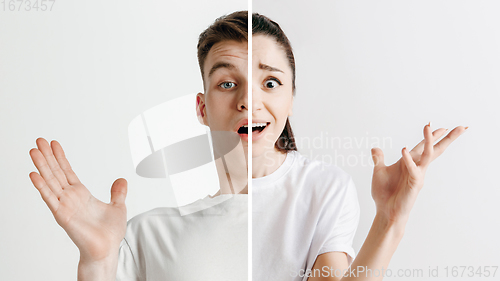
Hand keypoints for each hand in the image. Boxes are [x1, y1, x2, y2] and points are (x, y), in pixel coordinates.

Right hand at [29, 138, 126, 261]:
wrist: (107, 249)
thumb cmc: (109, 233)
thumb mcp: (118, 207)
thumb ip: (118, 193)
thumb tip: (121, 180)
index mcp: (81, 194)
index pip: (67, 171)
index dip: (60, 158)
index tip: (53, 144)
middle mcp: (70, 198)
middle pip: (56, 172)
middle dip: (48, 156)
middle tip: (38, 140)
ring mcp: (64, 206)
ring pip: (51, 181)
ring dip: (42, 166)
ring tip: (33, 151)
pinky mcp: (62, 215)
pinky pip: (50, 198)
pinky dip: (42, 187)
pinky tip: (34, 175)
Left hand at [370, 124, 466, 224]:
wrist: (385, 211)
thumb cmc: (384, 194)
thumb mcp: (379, 172)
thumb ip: (379, 159)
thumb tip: (375, 148)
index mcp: (409, 163)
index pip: (423, 146)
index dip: (431, 136)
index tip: (439, 125)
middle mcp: (417, 167)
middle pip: (435, 149)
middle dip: (448, 138)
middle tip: (462, 127)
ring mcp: (417, 175)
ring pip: (428, 155)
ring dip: (428, 140)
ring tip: (428, 127)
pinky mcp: (414, 184)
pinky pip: (413, 169)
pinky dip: (408, 159)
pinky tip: (404, 150)